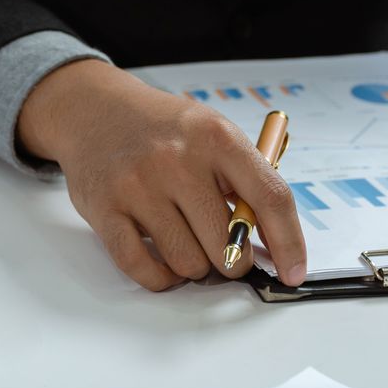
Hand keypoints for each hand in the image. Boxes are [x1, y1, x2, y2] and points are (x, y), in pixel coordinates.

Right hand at [18, 60, 306, 289]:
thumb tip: (270, 244)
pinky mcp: (105, 210)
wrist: (93, 110)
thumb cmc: (161, 128)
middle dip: (233, 261)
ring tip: (186, 243)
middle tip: (226, 253)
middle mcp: (177, 160)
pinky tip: (164, 262)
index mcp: (216, 137)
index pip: (270, 198)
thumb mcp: (210, 133)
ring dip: (193, 267)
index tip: (293, 271)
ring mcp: (137, 186)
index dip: (289, 243)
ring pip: (186, 262)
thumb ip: (242, 181)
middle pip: (227, 244)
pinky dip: (161, 277)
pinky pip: (142, 268)